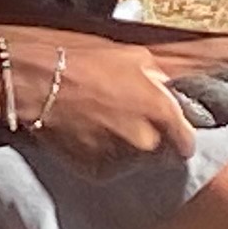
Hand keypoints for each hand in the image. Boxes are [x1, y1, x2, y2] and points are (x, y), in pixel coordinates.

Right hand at [28, 38, 194, 170]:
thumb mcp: (131, 56)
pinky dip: (104, 157)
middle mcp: (146, 142)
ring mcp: (122, 160)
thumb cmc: (84, 65)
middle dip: (150, 140)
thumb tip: (164, 88)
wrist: (41, 86)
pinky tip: (90, 138)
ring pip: (135, 162)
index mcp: (161, 113)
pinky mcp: (97, 172)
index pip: (186, 142)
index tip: (172, 135)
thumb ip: (156, 78)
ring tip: (105, 129)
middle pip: (160, 153)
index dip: (179, 138)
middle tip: (128, 123)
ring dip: (127, 150)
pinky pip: (110, 168)